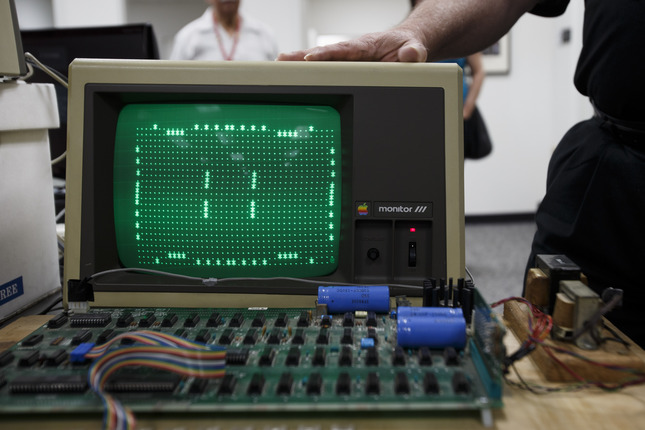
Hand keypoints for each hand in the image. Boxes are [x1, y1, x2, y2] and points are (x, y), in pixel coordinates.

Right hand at [277, 29, 426, 61]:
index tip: (311, 57)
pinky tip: (291, 75)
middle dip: (302, 56)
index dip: (327, 54)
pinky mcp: (344, 67)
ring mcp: (346, 60)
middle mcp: (351, 52)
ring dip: (299, 63)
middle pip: (323, 54)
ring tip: (279, 65)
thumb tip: (411, 55)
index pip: (343, 50)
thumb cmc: (406, 46)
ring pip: (320, 61)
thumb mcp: (414, 49)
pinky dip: (308, 71)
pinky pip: (324, 69)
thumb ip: (413, 53)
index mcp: (365, 46)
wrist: (405, 46)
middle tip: (281, 59)